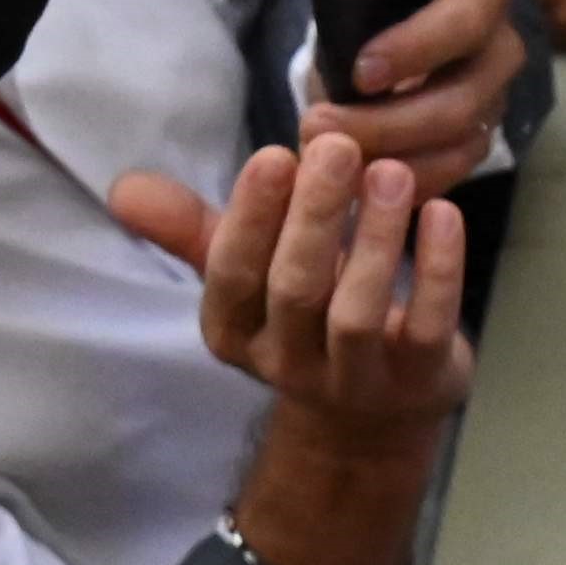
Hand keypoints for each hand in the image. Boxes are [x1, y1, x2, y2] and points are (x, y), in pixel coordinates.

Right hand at [112, 133, 469, 432]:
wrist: (376, 417)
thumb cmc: (305, 316)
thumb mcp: (248, 275)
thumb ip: (194, 229)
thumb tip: (123, 189)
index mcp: (235, 333)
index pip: (233, 277)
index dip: (251, 218)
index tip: (275, 155)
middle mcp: (288, 364)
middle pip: (294, 290)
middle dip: (313, 215)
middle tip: (338, 147)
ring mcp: (356, 381)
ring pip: (356, 313)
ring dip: (373, 237)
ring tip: (391, 173)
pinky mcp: (419, 381)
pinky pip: (428, 326)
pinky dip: (438, 269)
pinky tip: (442, 212)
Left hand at [299, 0, 538, 175]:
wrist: (406, 6)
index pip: (463, 21)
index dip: (416, 49)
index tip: (360, 70)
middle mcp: (502, 49)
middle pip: (462, 100)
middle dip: (390, 121)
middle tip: (320, 127)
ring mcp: (494, 99)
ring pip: (457, 145)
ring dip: (392, 159)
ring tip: (329, 160)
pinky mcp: (478, 139)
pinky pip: (452, 173)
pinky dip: (406, 182)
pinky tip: (359, 183)